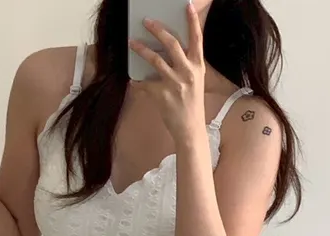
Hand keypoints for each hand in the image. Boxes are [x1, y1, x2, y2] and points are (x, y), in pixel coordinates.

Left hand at [129, 4, 205, 144]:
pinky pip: (145, 83)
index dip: (192, 21)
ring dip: (141, 49)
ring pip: (155, 60)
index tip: (188, 6)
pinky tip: (133, 79)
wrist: (190, 129)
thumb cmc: (192, 104)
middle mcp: (187, 72)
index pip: (197, 39)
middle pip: (171, 43)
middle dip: (157, 29)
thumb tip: (169, 50)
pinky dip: (137, 81)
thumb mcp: (196, 81)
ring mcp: (175, 83)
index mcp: (197, 66)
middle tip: (146, 21)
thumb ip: (186, 64)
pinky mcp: (162, 95)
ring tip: (131, 42)